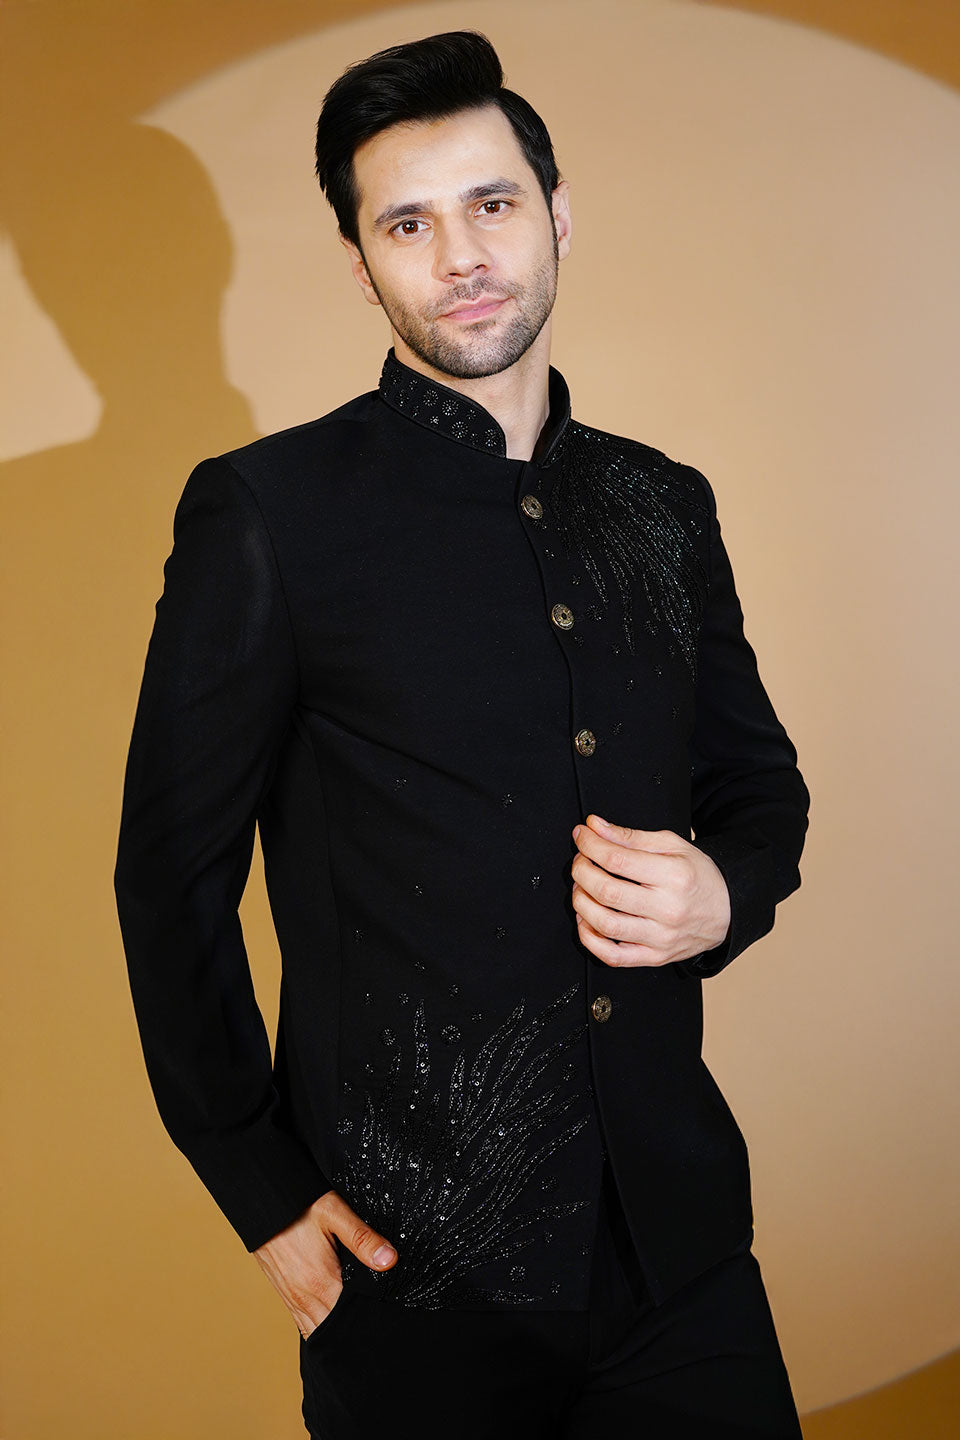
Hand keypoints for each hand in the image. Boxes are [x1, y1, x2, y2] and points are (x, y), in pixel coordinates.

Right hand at [254, 1189, 397, 1338]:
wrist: (263, 1203)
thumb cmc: (300, 1206)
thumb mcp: (335, 1213)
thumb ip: (362, 1238)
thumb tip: (389, 1260)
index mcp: (321, 1282)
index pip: (349, 1318)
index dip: (369, 1321)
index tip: (384, 1319)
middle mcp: (305, 1298)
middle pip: (334, 1332)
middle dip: (353, 1331)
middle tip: (375, 1328)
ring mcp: (293, 1299)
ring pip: (317, 1333)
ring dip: (335, 1334)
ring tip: (357, 1329)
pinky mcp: (285, 1295)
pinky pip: (304, 1325)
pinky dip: (319, 1329)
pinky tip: (332, 1324)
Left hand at [570, 814, 730, 967]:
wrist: (727, 911)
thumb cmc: (697, 876)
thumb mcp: (672, 845)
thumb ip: (630, 837)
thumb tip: (594, 827)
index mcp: (674, 875)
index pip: (617, 859)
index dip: (590, 845)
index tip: (582, 836)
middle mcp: (668, 909)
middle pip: (607, 891)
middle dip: (582, 871)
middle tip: (580, 862)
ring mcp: (661, 937)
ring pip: (605, 925)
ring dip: (581, 903)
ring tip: (581, 888)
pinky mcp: (655, 957)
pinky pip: (613, 957)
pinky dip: (590, 939)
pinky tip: (586, 920)